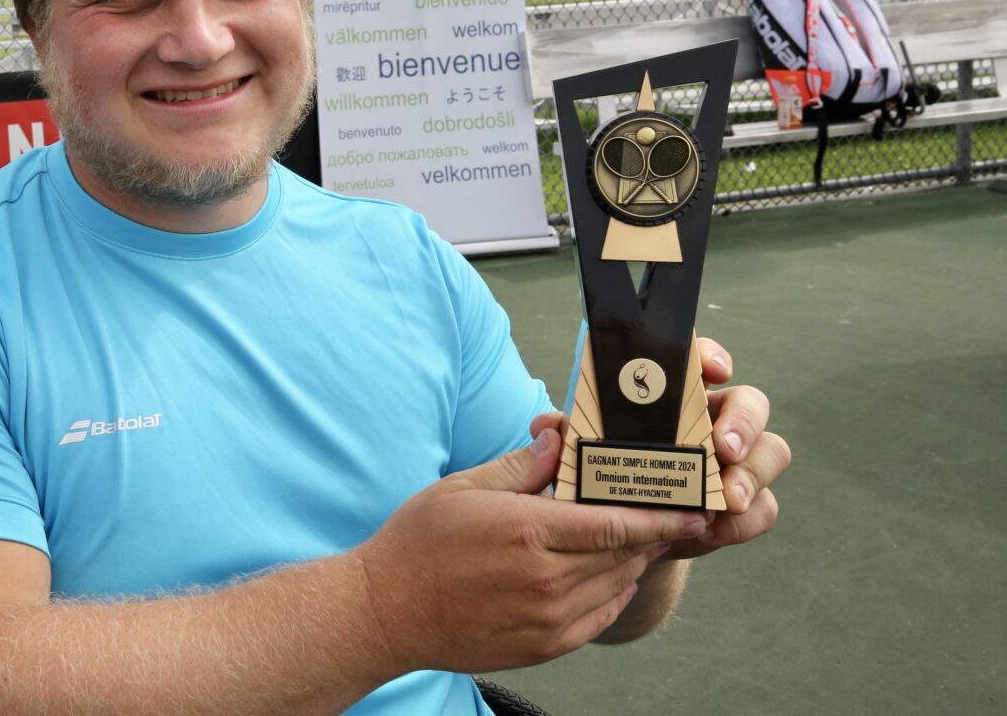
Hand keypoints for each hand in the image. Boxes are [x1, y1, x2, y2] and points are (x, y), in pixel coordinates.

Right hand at [353, 429, 709, 675]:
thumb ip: (522, 465)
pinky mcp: (543, 646)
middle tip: (677, 514)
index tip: (695, 507)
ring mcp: (547, 618)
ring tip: (644, 540)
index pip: (616, 523)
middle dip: (656, 534)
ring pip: (617, 586)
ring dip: (636, 562)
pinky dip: (616, 594)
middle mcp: (546, 579)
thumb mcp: (464, 488)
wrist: (387, 611)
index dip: (663, 517)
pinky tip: (612, 574)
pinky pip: (599, 618)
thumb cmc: (419, 542)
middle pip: (625, 554)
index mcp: (528, 531)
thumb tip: (560, 437)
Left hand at [528, 336, 790, 559]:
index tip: (713, 368)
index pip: (702, 359)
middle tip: (722, 448)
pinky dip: (745, 519)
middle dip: (743, 423)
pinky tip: (715, 529)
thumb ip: (568, 436)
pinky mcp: (745, 506)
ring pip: (770, 452)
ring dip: (751, 474)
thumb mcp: (583, 453)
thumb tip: (547, 426)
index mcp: (677, 395)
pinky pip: (763, 507)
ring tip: (725, 498)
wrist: (625, 531)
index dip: (712, 356)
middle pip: (751, 403)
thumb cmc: (605, 475)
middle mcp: (716, 421)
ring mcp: (738, 463)